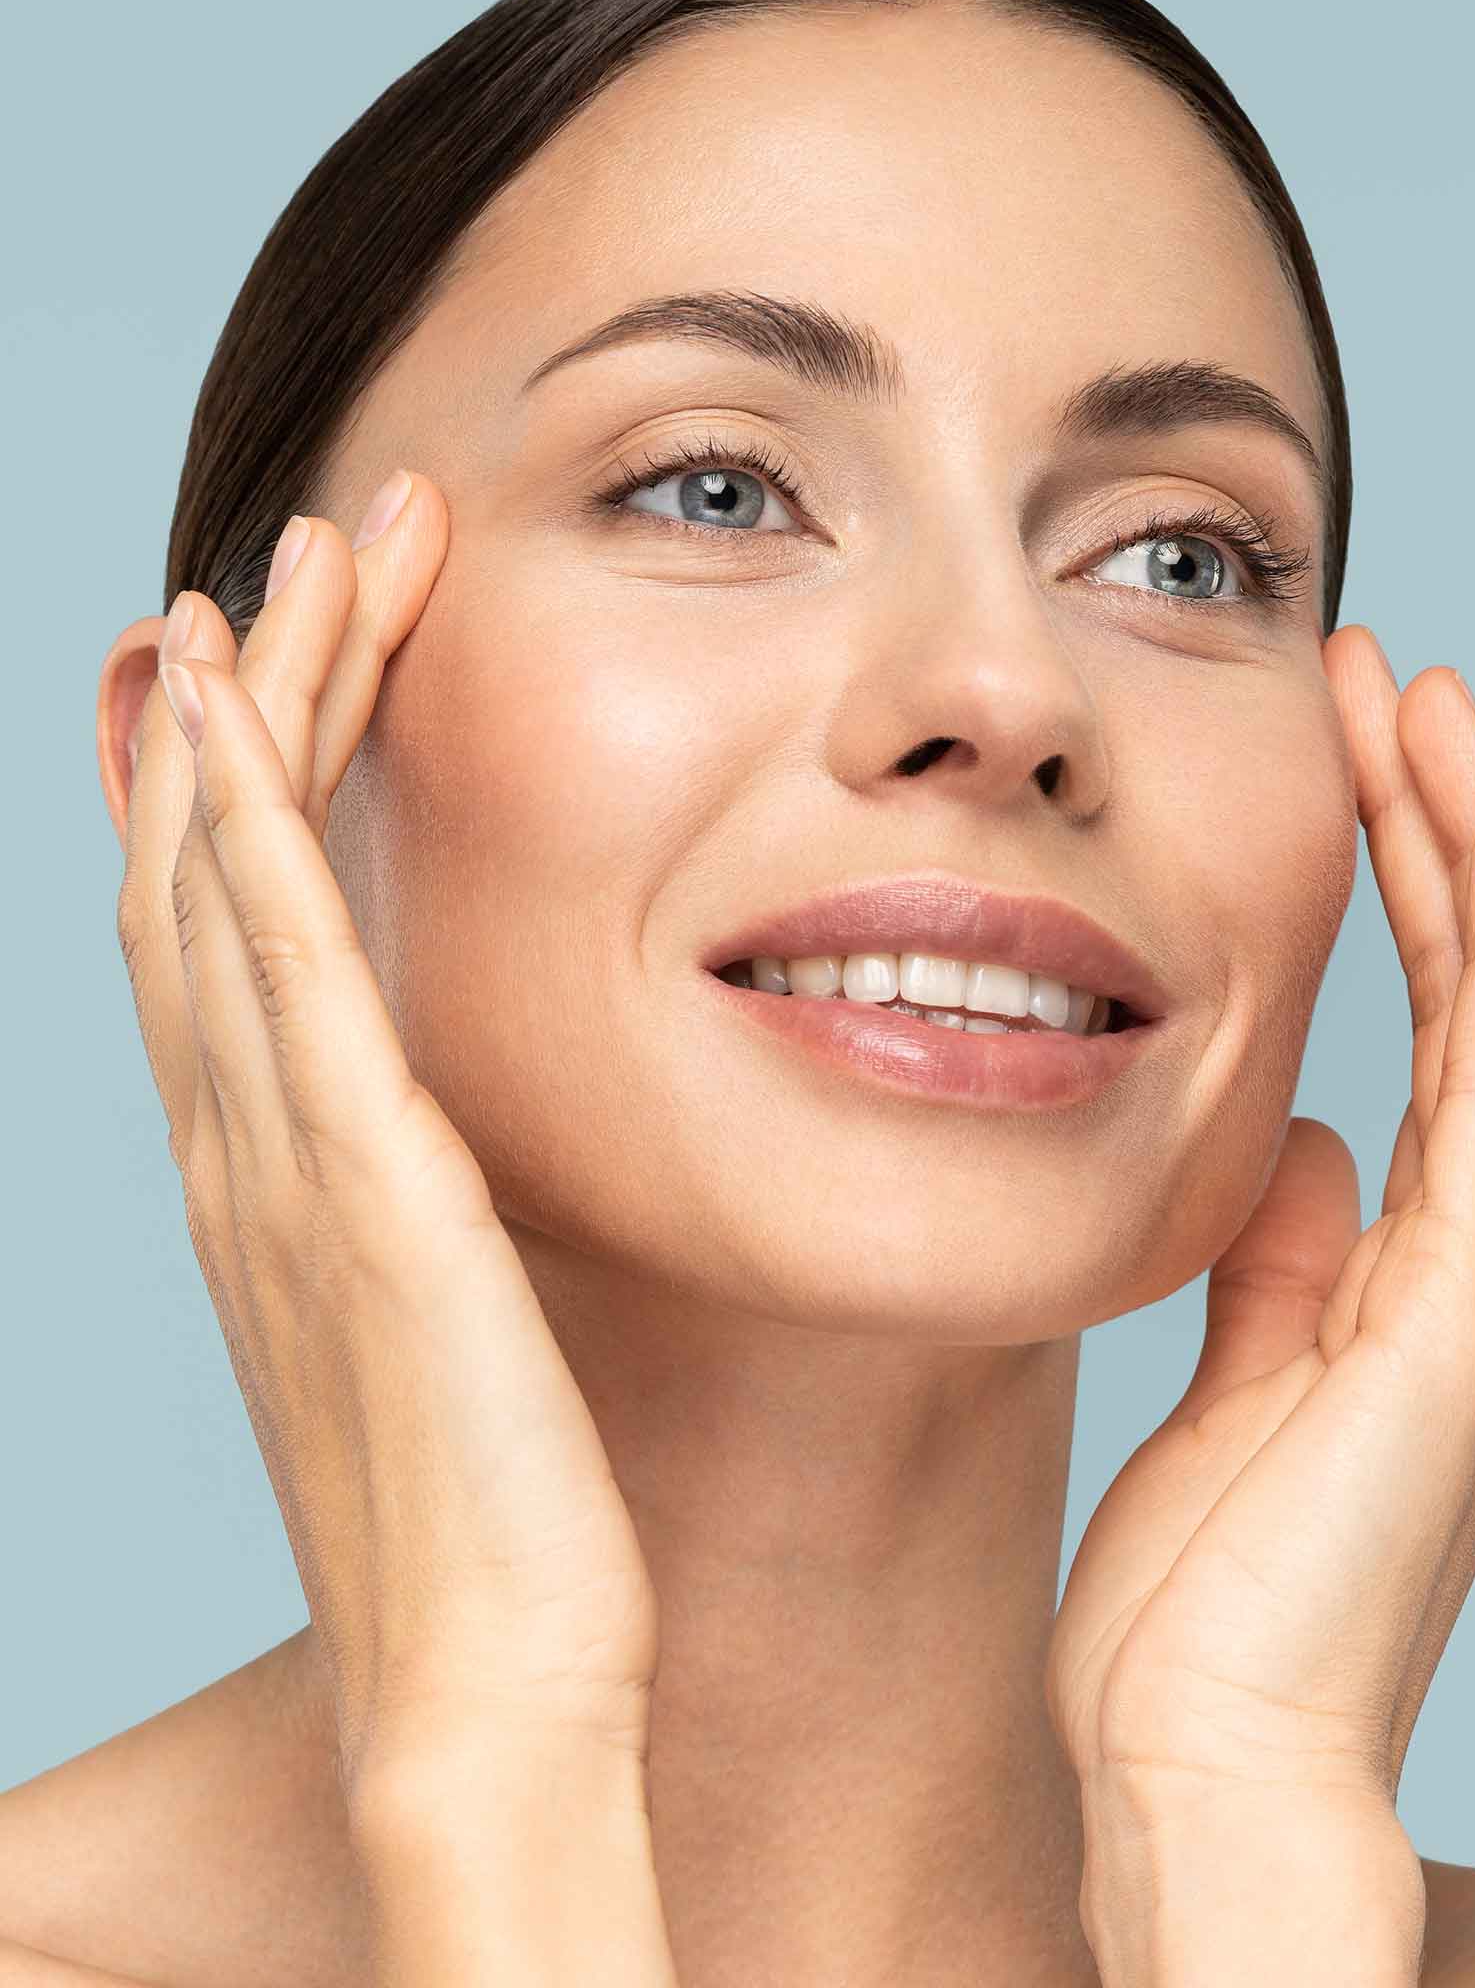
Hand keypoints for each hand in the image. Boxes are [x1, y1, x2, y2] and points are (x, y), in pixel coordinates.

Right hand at [115, 473, 659, 1797]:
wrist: (495, 1689)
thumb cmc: (499, 1519)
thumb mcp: (450, 1324)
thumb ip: (435, 1215)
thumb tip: (462, 1137)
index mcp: (274, 1183)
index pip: (231, 935)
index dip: (238, 782)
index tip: (285, 651)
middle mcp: (247, 1155)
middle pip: (210, 874)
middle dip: (252, 701)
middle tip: (303, 550)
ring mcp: (282, 1168)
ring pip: (227, 887)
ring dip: (249, 715)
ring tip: (280, 568)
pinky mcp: (361, 1193)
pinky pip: (280, 972)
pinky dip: (237, 830)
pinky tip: (236, 708)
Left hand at [1045, 625, 1474, 1820]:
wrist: (1208, 1763)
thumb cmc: (1207, 1603)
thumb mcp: (1234, 1380)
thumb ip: (1281, 1260)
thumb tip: (1295, 1144)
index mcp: (1418, 1270)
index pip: (1432, 1029)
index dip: (1405, 887)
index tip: (1351, 760)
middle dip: (1442, 825)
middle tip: (1388, 684)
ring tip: (1423, 705)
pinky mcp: (1469, 1318)